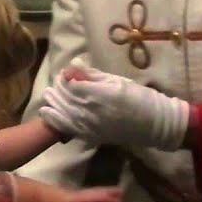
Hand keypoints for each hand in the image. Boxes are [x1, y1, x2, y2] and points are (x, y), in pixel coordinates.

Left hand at [38, 61, 190, 150]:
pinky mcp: (88, 136)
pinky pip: (65, 128)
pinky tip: (47, 112)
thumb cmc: (139, 98)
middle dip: (58, 87)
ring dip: (53, 102)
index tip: (66, 73)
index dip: (65, 77)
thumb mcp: (117, 80)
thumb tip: (73, 65)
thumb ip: (92, 75)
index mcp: (97, 94)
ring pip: (60, 112)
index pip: (70, 84)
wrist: (153, 124)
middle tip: (59, 81)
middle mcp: (88, 111)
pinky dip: (54, 119)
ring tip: (51, 94)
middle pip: (63, 97)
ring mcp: (87, 126)